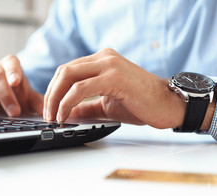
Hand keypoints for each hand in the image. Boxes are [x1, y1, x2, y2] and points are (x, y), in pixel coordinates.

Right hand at [0, 55, 42, 116]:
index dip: (13, 71)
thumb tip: (53, 111)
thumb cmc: (17, 99)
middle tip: (14, 111)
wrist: (3, 105)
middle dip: (5, 93)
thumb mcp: (30, 102)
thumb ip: (40, 104)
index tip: (16, 82)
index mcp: (10, 67)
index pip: (11, 62)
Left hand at [44, 48, 186, 128]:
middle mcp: (104, 57)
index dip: (53, 89)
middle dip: (50, 94)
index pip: (67, 71)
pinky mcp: (114, 77)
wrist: (169, 105)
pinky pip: (80, 88)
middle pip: (64, 71)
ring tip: (53, 117)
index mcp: (102, 60)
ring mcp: (109, 65)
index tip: (49, 108)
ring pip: (68, 76)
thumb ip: (85, 107)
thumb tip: (66, 114)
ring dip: (55, 99)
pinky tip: (64, 115)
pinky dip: (67, 102)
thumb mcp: (106, 105)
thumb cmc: (141, 104)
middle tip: (47, 114)